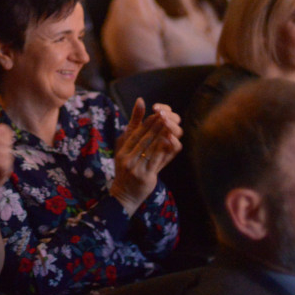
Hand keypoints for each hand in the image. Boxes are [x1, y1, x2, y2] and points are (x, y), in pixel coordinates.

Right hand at [110, 98, 182, 215]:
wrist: (124, 194)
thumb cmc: (126, 167)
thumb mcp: (125, 145)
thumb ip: (134, 124)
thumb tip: (141, 100)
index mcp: (122, 150)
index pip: (136, 132)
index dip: (147, 121)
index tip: (158, 112)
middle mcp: (127, 158)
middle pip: (145, 138)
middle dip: (156, 126)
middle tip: (167, 116)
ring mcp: (136, 168)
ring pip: (152, 148)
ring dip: (162, 135)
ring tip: (171, 126)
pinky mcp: (146, 177)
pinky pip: (157, 161)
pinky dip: (164, 150)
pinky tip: (171, 142)